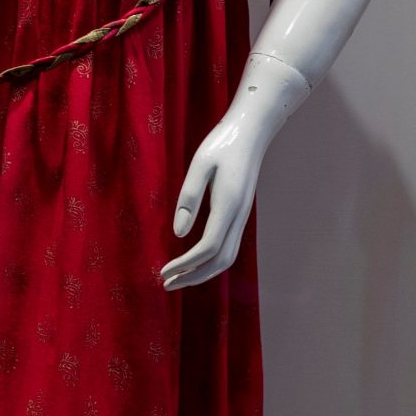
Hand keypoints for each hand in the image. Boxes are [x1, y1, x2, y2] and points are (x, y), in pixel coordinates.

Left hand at [162, 55, 308, 291]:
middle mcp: (239, 216)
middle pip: (221, 261)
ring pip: (228, 257)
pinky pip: (229, 246)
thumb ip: (189, 198)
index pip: (208, 247)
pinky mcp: (241, 213)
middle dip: (194, 277)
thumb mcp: (200, 165)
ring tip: (179, 278)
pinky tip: (195, 260)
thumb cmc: (222, 143)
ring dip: (203, 272)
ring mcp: (243, 216)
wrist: (251, 131)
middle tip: (167, 284)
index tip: (164, 272)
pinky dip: (212, 261)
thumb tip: (178, 233)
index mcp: (228, 205)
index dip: (185, 264)